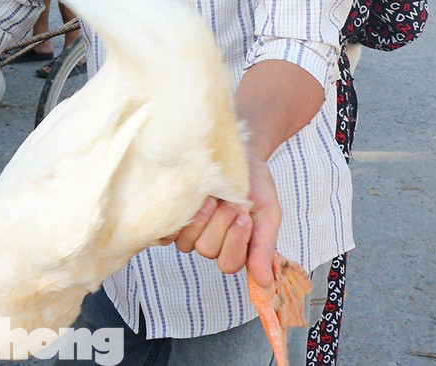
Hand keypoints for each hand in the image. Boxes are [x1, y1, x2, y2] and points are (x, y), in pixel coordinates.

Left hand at [162, 152, 281, 287]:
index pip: (229, 263)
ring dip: (202, 217)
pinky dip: (176, 224)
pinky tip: (187, 207)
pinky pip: (168, 233)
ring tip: (212, 197)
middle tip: (231, 201)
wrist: (238, 152)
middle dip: (221, 223)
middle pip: (208, 250)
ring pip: (189, 243)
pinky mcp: (176, 217)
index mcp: (236, 247)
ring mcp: (192, 231)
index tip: (245, 215)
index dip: (236, 242)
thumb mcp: (268, 212)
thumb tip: (265, 283)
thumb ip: (265, 246)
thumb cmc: (255, 183)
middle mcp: (212, 243)